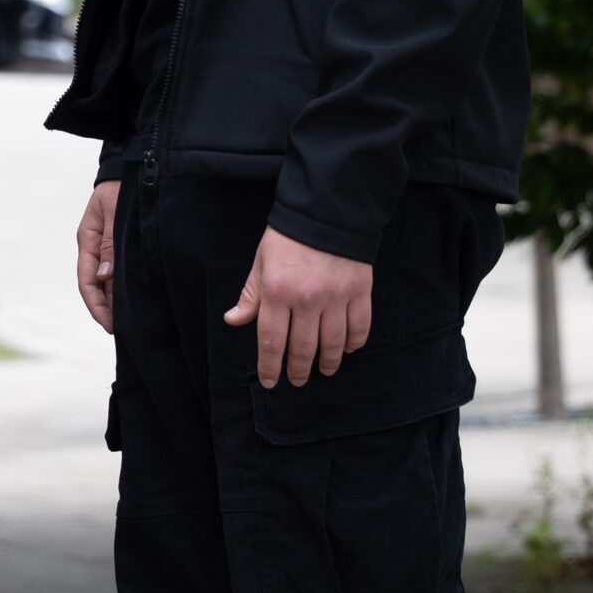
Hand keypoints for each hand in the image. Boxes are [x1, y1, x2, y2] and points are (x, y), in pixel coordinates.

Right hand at [76, 181, 120, 333]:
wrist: (136, 167)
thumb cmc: (123, 187)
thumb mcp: (116, 213)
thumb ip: (111, 245)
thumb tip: (105, 278)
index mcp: (88, 238)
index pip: (87, 280)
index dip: (96, 305)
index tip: (110, 325)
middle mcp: (95, 246)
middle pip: (96, 285)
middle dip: (106, 309)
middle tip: (123, 331)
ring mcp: (106, 246)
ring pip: (108, 281)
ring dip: (115, 300)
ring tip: (130, 321)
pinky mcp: (120, 245)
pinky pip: (118, 271)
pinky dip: (123, 286)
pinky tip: (134, 299)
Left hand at [224, 227, 373, 387]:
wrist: (327, 211)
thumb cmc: (288, 237)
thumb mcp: (261, 262)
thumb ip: (250, 294)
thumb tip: (233, 320)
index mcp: (277, 291)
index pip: (271, 341)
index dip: (269, 367)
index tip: (270, 381)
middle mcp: (306, 299)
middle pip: (302, 348)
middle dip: (298, 370)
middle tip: (297, 380)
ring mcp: (336, 297)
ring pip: (332, 344)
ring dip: (328, 362)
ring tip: (324, 370)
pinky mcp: (360, 291)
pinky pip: (359, 327)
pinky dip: (354, 343)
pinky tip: (347, 349)